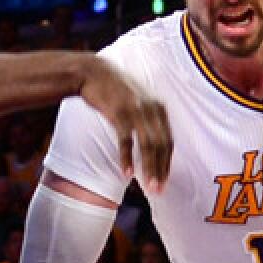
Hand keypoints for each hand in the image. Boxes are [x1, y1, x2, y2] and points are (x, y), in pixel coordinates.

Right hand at [78, 55, 172, 191]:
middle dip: (160, 170)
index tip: (164, 180)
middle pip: (161, 146)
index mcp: (159, 108)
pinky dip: (127, 158)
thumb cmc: (115, 90)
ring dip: (148, 168)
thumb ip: (149, 119)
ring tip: (147, 186)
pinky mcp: (119, 113)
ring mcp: (135, 111)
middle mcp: (151, 109)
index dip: (167, 163)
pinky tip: (127, 173)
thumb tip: (153, 144)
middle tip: (158, 190)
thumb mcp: (139, 101)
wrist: (93, 72)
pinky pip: (126, 141)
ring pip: (147, 145)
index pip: (168, 141)